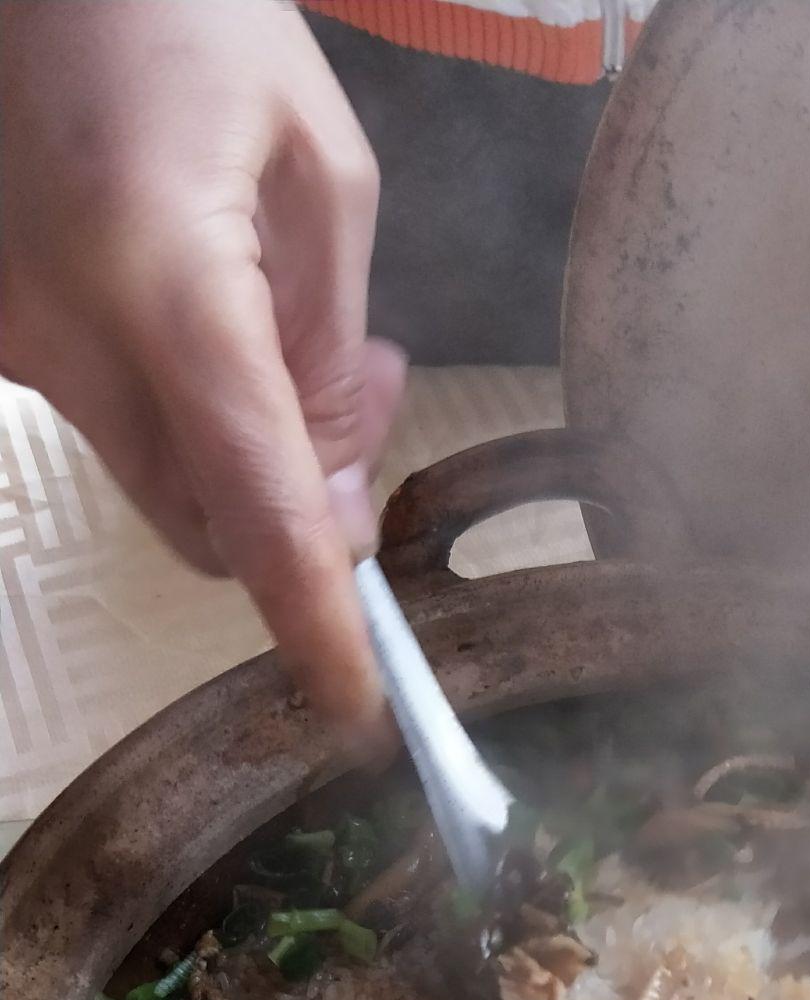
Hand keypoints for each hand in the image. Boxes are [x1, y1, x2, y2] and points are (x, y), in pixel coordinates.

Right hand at [0, 0, 405, 734]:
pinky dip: (173, 402)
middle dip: (291, 507)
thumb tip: (332, 495)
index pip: (254, 504)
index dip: (312, 620)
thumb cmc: (188, 11)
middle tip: (359, 386)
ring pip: (152, 478)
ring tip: (282, 314)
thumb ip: (329, 350)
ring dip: (237, 452)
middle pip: (199, 520)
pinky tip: (204, 298)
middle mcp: (61, 332)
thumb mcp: (320, 169)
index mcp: (164, 279)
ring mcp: (5, 336)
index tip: (357, 707)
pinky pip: (105, 415)